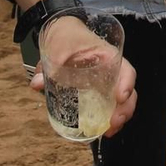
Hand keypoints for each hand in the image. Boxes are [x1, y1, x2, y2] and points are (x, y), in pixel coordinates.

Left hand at [35, 16, 137, 135]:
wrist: (63, 32)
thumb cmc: (66, 37)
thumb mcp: (56, 48)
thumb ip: (47, 66)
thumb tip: (37, 84)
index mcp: (106, 57)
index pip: (125, 69)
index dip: (127, 83)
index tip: (120, 97)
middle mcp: (111, 71)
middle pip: (128, 90)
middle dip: (125, 109)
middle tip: (113, 124)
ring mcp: (106, 82)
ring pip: (122, 101)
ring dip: (118, 117)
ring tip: (108, 132)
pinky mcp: (98, 91)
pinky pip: (109, 105)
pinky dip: (108, 118)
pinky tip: (101, 131)